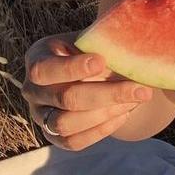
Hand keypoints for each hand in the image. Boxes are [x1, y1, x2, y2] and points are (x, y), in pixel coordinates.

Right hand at [21, 34, 154, 149]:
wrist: (98, 72)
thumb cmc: (98, 48)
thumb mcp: (97, 36)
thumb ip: (108, 34)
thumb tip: (132, 33)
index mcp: (38, 58)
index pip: (45, 69)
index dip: (71, 68)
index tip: (101, 61)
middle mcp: (33, 89)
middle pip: (65, 98)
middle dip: (107, 94)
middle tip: (141, 89)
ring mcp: (41, 115)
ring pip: (66, 124)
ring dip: (106, 113)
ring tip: (135, 100)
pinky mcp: (54, 136)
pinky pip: (73, 142)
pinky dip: (101, 129)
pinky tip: (124, 113)